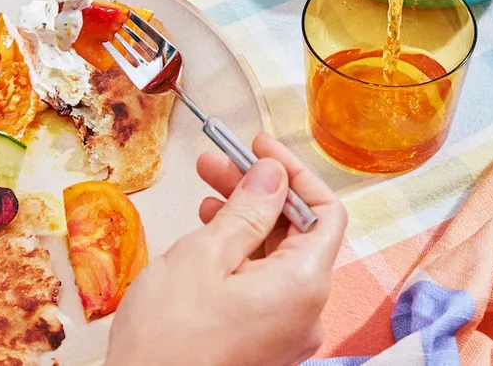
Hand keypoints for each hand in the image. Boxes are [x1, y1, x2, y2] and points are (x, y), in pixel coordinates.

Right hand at [104, 133, 347, 365]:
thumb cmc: (167, 340)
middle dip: (259, 193)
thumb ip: (247, 209)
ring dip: (245, 222)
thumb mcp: (204, 256)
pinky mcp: (263, 346)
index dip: (293, 172)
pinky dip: (241, 258)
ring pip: (277, 261)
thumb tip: (273, 173)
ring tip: (203, 197)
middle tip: (217, 163)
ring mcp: (286, 334)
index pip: (325, 211)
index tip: (259, 147)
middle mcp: (307, 313)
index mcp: (304, 286)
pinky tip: (208, 240)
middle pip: (298, 233)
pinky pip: (263, 289)